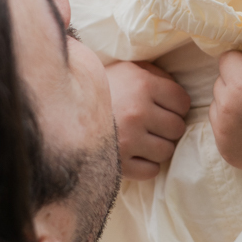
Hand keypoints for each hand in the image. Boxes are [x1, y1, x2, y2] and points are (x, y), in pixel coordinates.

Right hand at [106, 60, 190, 180]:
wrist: (59, 109)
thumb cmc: (99, 89)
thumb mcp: (125, 69)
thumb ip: (153, 74)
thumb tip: (178, 90)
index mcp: (142, 84)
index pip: (182, 102)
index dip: (175, 105)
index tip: (163, 107)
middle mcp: (138, 112)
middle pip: (177, 128)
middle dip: (167, 127)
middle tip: (151, 125)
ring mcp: (128, 140)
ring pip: (166, 151)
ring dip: (157, 147)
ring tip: (141, 139)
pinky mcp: (119, 164)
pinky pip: (151, 171)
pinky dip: (145, 165)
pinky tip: (134, 154)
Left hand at [209, 49, 241, 173]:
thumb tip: (241, 58)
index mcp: (240, 83)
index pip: (226, 59)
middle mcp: (226, 109)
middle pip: (219, 83)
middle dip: (235, 83)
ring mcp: (224, 133)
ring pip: (216, 107)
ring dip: (230, 106)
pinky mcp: (226, 151)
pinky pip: (220, 130)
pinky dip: (231, 128)